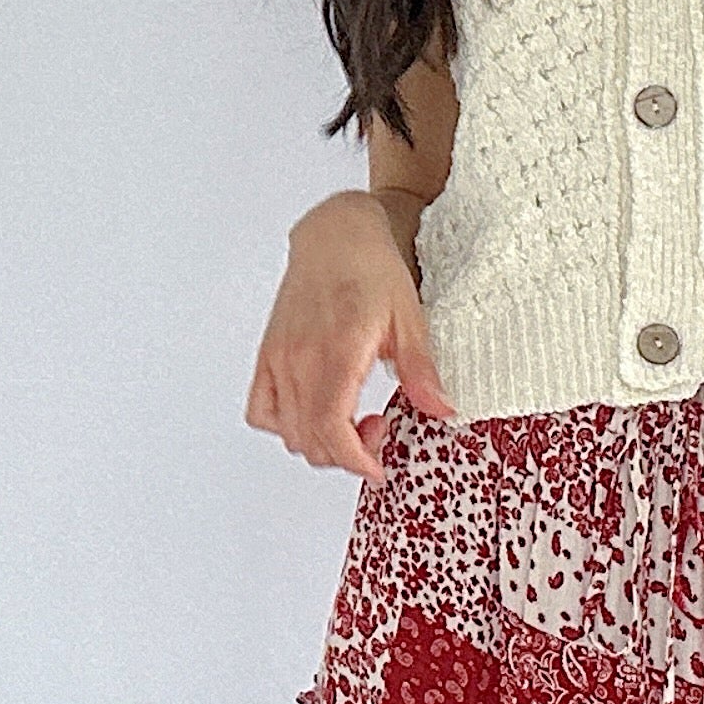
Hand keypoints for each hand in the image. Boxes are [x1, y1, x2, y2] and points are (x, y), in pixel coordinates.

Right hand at [244, 190, 460, 478]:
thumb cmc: (371, 268)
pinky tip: (315, 412)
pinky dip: (285, 425)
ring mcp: (279, 358)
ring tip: (352, 419)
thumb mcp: (410, 318)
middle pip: (310, 438)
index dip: (354, 460)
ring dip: (320, 442)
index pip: (330, 427)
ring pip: (287, 430)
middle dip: (347, 454)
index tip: (378, 469)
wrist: (336, 234)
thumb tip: (442, 410)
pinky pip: (261, 410)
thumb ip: (421, 370)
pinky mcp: (268, 355)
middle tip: (378, 431)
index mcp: (336, 351)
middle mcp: (299, 358)